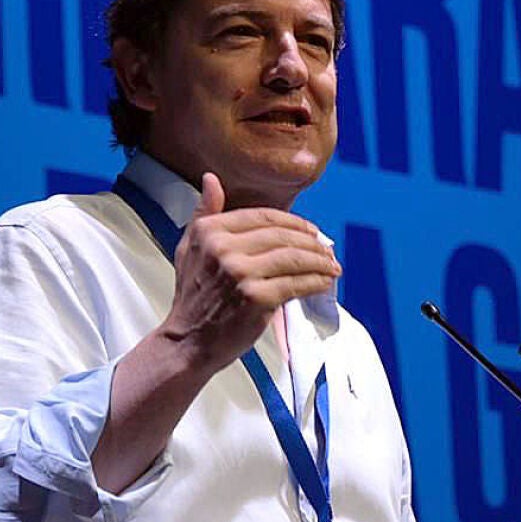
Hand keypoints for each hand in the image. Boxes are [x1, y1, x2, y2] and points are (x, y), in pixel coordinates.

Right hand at [96, 173, 340, 492]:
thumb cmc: (193, 296)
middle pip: (282, 235)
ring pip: (294, 257)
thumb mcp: (190, 248)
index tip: (311, 230)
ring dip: (320, 261)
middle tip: (327, 248)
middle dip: (312, 241)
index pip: (263, 216)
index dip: (293, 222)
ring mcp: (241, 273)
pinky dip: (316, 282)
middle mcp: (223, 248)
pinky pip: (297, 283)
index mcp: (210, 231)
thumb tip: (211, 179)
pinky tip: (325, 282)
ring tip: (332, 266)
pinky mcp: (257, 298)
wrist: (187, 342)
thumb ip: (204, 214)